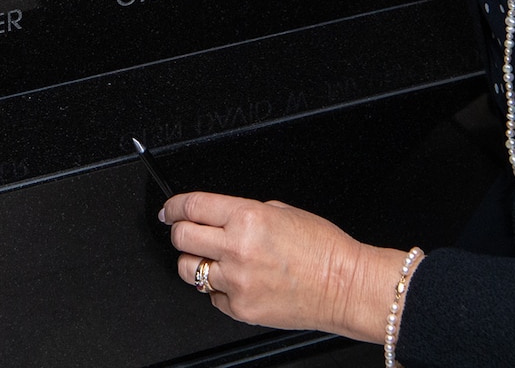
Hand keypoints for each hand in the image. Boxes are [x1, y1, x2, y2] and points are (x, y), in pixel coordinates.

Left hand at [162, 191, 405, 342]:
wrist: (345, 286)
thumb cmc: (322, 249)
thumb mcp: (281, 211)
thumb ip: (243, 213)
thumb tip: (216, 216)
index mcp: (247, 217)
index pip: (192, 206)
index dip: (173, 207)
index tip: (169, 210)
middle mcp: (237, 248)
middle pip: (181, 237)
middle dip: (179, 232)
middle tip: (186, 233)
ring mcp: (237, 281)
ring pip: (189, 269)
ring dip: (195, 262)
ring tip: (214, 261)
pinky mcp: (241, 308)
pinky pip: (212, 296)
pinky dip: (218, 289)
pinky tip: (237, 282)